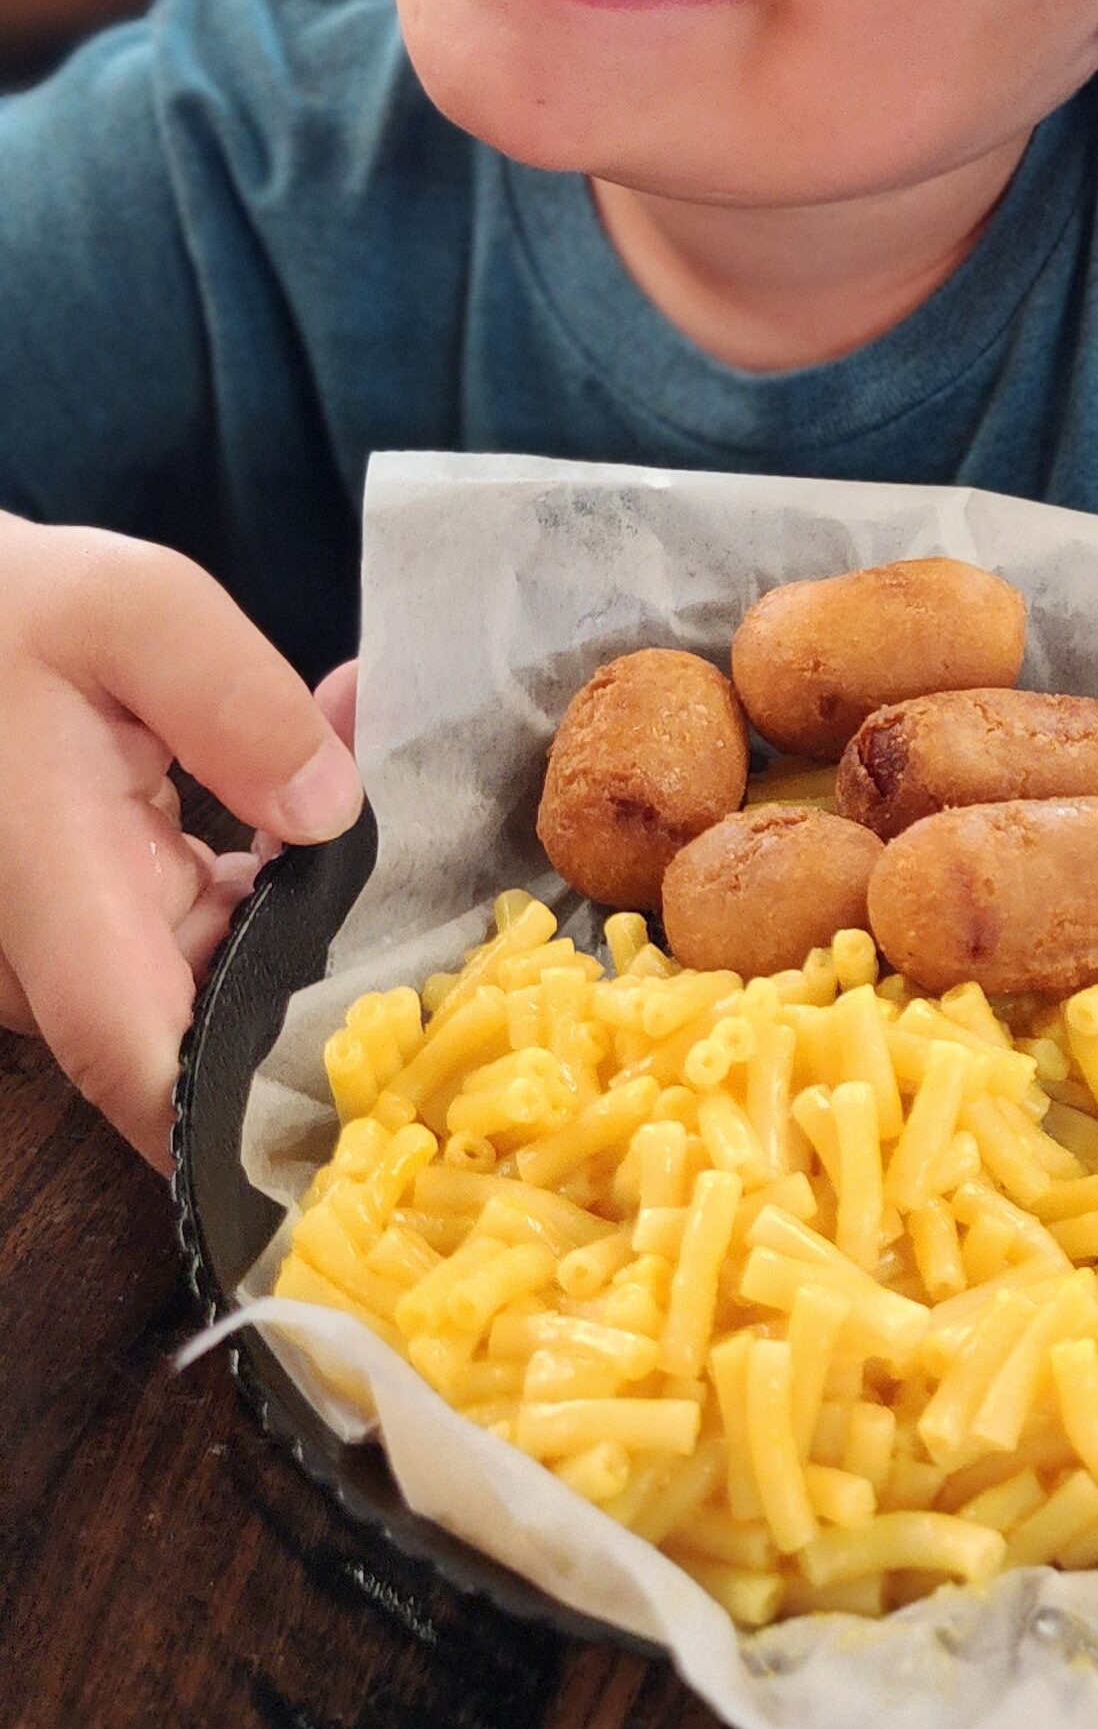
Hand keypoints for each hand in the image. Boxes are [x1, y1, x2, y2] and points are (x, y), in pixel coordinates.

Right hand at [0, 517, 362, 1168]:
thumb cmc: (11, 611)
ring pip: (210, 979)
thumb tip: (330, 814)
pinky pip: (190, 937)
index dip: (249, 1118)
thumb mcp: (130, 610)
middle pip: (206, 1028)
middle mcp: (46, 956)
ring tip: (372, 796)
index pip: (143, 1067)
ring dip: (301, 913)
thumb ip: (234, 703)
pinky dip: (259, 890)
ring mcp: (62, 949)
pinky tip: (307, 800)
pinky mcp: (86, 921)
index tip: (371, 1114)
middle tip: (425, 875)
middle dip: (328, 969)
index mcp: (50, 893)